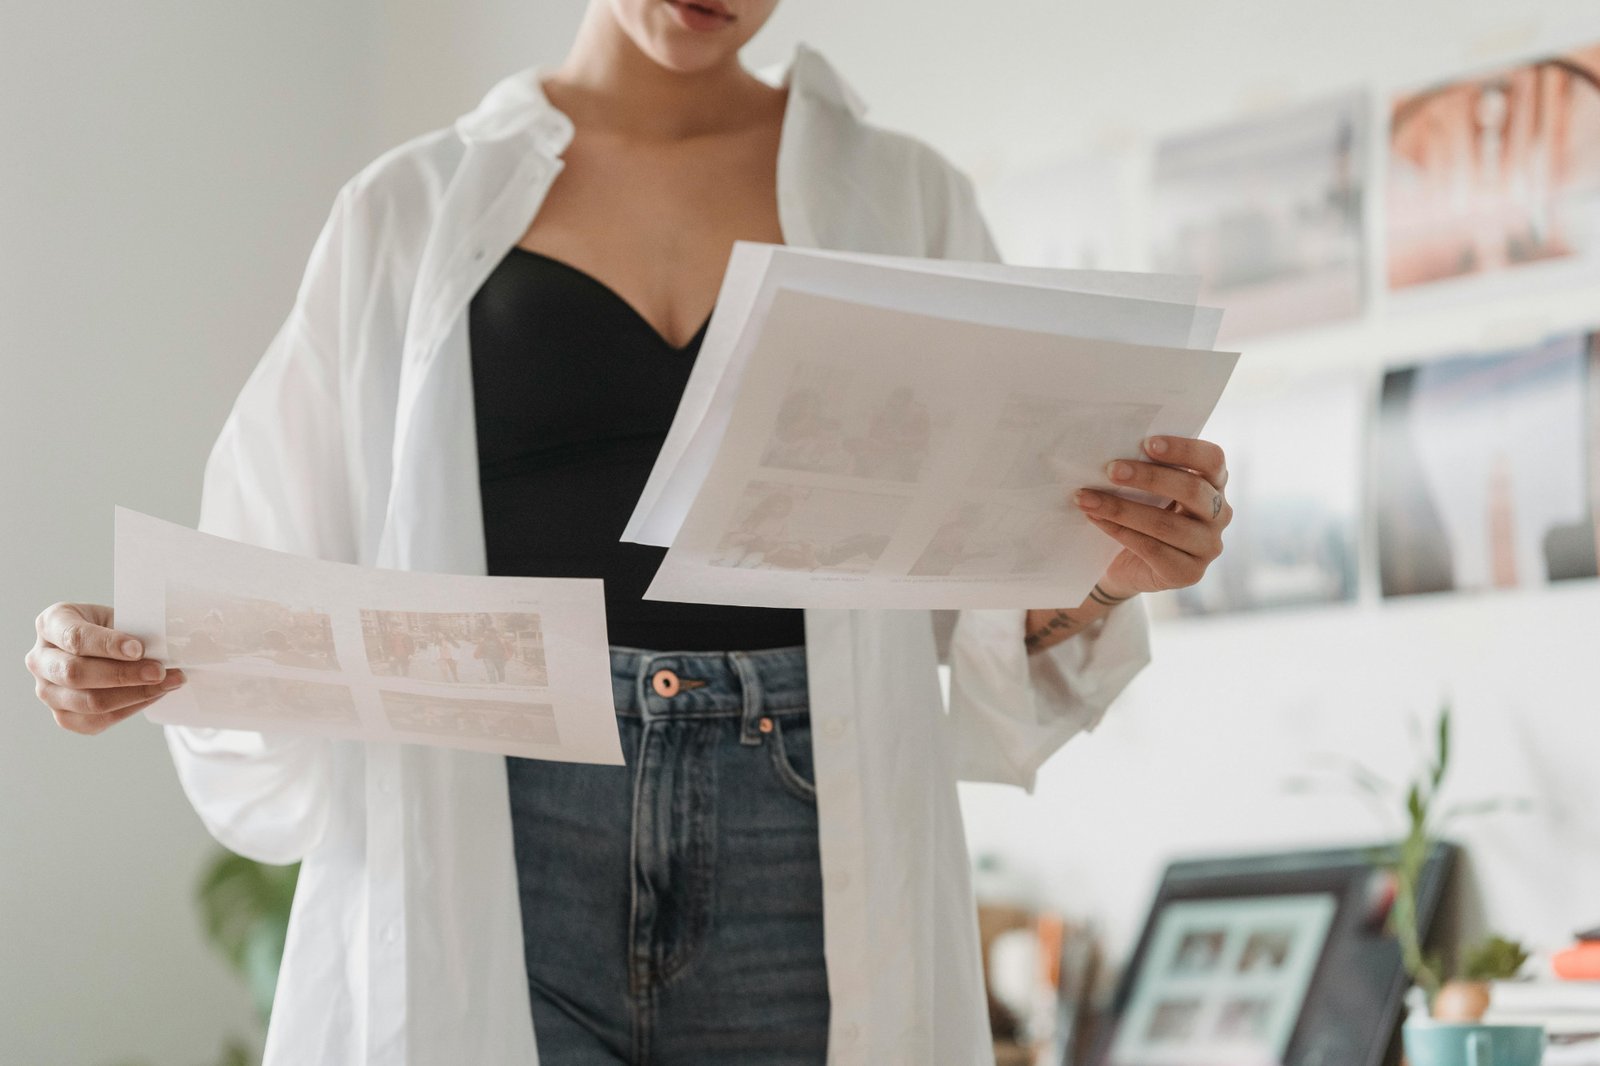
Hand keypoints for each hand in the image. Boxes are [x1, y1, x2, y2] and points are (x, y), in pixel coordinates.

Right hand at [25, 602, 185, 734]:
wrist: (109, 647)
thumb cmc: (115, 627)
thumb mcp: (120, 616)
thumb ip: (133, 630)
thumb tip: (162, 650)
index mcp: (51, 623)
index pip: (74, 637)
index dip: (107, 645)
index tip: (139, 649)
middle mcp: (39, 659)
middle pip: (75, 674)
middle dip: (123, 674)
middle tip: (159, 671)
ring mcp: (47, 691)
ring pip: (88, 702)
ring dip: (134, 694)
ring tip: (168, 683)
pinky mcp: (63, 716)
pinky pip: (96, 721)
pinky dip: (130, 709)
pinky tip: (154, 695)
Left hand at [1074, 435, 1231, 598]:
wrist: (1125, 565)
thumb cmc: (1138, 515)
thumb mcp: (1147, 490)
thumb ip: (1145, 470)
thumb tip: (1112, 449)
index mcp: (1215, 484)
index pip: (1212, 459)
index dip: (1183, 449)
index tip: (1147, 443)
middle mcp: (1220, 515)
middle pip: (1191, 490)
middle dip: (1147, 477)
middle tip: (1110, 470)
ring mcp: (1208, 547)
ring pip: (1165, 523)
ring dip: (1120, 508)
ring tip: (1086, 498)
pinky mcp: (1189, 573)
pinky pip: (1151, 549)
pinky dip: (1119, 531)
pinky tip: (1094, 518)